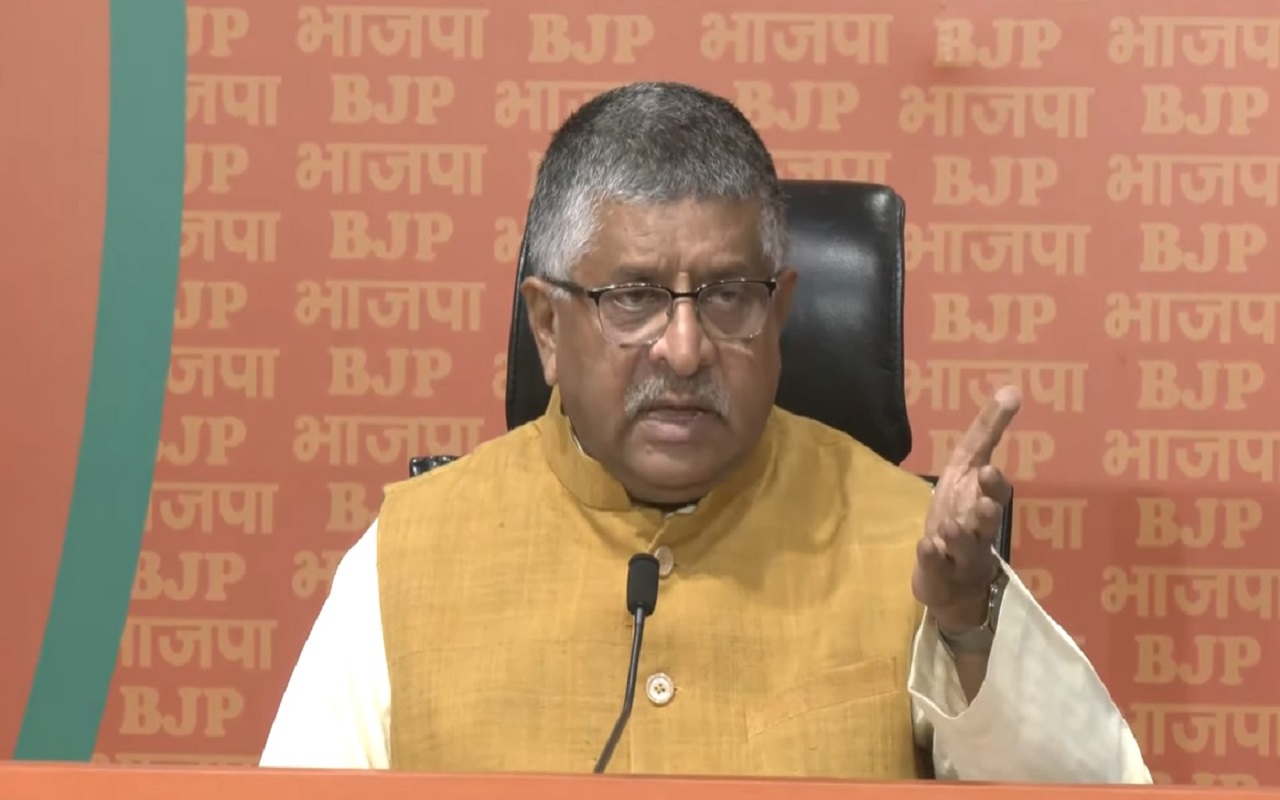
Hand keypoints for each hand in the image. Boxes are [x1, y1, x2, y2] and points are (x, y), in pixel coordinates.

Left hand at [912, 386, 1020, 631]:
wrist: (951, 576)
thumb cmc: (960, 513)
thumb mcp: (967, 469)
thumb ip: (988, 432)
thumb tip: (1012, 389)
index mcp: (984, 502)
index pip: (995, 491)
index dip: (994, 484)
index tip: (989, 471)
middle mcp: (979, 529)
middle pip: (988, 522)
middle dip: (986, 512)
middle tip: (983, 504)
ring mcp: (961, 555)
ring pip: (964, 544)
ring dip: (958, 535)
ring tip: (948, 528)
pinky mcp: (940, 574)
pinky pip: (935, 563)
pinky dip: (932, 555)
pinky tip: (926, 546)